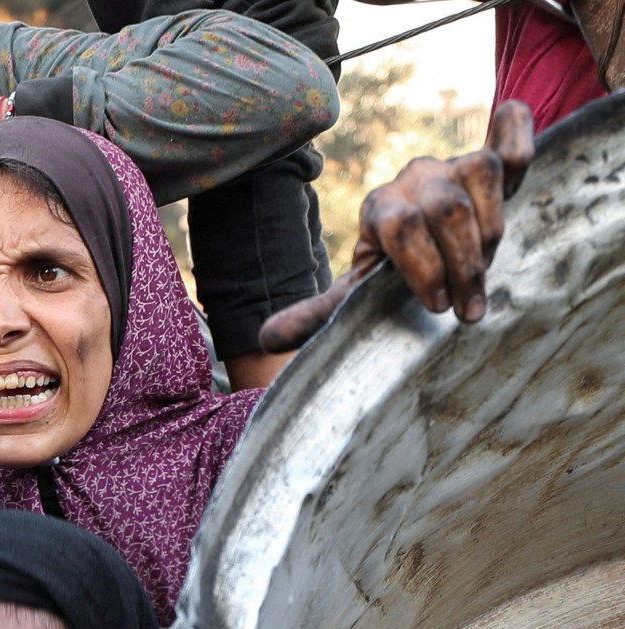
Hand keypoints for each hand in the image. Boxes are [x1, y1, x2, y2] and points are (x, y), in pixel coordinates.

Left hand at [261, 101, 534, 351]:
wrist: (423, 252)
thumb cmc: (390, 278)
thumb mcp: (355, 296)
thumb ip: (320, 314)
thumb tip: (266, 339)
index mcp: (379, 209)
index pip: (400, 228)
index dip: (422, 268)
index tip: (436, 308)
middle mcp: (413, 180)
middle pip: (446, 209)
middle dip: (463, 264)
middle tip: (469, 307)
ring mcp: (452, 166)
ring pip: (480, 176)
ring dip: (492, 229)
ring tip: (488, 268)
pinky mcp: (487, 162)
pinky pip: (506, 138)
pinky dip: (517, 133)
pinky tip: (516, 134)